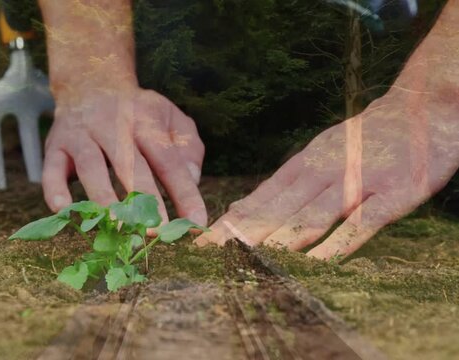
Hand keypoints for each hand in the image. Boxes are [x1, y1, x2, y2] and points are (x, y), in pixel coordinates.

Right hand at [37, 0, 206, 225]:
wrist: (90, 83)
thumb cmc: (138, 113)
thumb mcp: (171, 118)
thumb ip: (188, 148)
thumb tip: (191, 179)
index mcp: (146, 121)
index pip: (168, 160)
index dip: (183, 191)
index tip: (196, 221)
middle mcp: (113, 126)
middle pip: (130, 164)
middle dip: (145, 200)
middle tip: (157, 232)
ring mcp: (81, 135)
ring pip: (91, 167)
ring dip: (104, 198)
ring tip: (117, 227)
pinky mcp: (56, 146)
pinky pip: (51, 169)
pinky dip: (54, 190)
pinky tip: (63, 210)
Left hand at [195, 88, 458, 258]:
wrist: (421, 108)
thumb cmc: (363, 140)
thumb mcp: (315, 154)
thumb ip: (281, 184)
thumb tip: (239, 207)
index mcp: (304, 165)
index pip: (260, 198)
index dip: (231, 221)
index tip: (203, 241)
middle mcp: (324, 172)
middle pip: (278, 208)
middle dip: (242, 233)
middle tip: (212, 253)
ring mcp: (357, 182)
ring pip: (312, 215)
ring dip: (278, 238)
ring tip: (249, 258)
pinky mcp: (392, 194)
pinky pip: (361, 224)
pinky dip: (336, 244)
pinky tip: (314, 263)